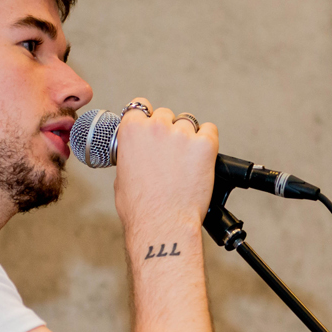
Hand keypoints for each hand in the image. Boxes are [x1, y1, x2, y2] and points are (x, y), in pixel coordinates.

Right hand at [112, 99, 218, 228]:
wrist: (162, 225)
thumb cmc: (141, 209)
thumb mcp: (121, 177)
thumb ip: (130, 155)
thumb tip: (136, 154)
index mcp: (131, 130)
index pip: (140, 105)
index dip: (147, 117)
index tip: (151, 125)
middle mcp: (156, 127)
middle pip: (166, 114)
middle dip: (168, 131)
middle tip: (171, 154)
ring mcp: (182, 134)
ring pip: (188, 123)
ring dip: (188, 137)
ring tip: (187, 161)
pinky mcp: (204, 145)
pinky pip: (210, 130)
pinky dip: (208, 141)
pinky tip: (203, 157)